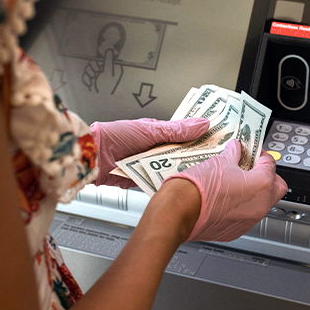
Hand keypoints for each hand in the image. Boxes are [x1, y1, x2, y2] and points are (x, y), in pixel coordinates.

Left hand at [90, 118, 209, 187]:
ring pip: (172, 169)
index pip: (185, 135)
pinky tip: (180, 186)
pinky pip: (160, 182)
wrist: (91, 157)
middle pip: (181, 154)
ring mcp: (149, 164)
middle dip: (195, 157)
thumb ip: (177, 130)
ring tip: (200, 174)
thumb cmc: (116, 136)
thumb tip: (202, 124)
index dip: (200, 137)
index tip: (218, 140)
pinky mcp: (142, 179)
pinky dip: (168, 183)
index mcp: (158, 133)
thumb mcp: (151, 130)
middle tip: (214, 160)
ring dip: (182, 172)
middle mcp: (155, 149)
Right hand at [163, 139, 287, 241]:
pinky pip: (245, 217)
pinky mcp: (235, 232)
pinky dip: (240, 207)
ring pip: (261, 204)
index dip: (262, 156)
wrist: (179, 211)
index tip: (254, 153)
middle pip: (276, 188)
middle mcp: (259, 206)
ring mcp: (248, 221)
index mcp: (261, 185)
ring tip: (236, 182)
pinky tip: (225, 198)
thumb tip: (236, 149)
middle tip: (253, 167)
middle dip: (268, 176)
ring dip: (254, 193)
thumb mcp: (220, 161)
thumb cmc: (199, 187)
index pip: (271, 165)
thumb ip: (234, 155)